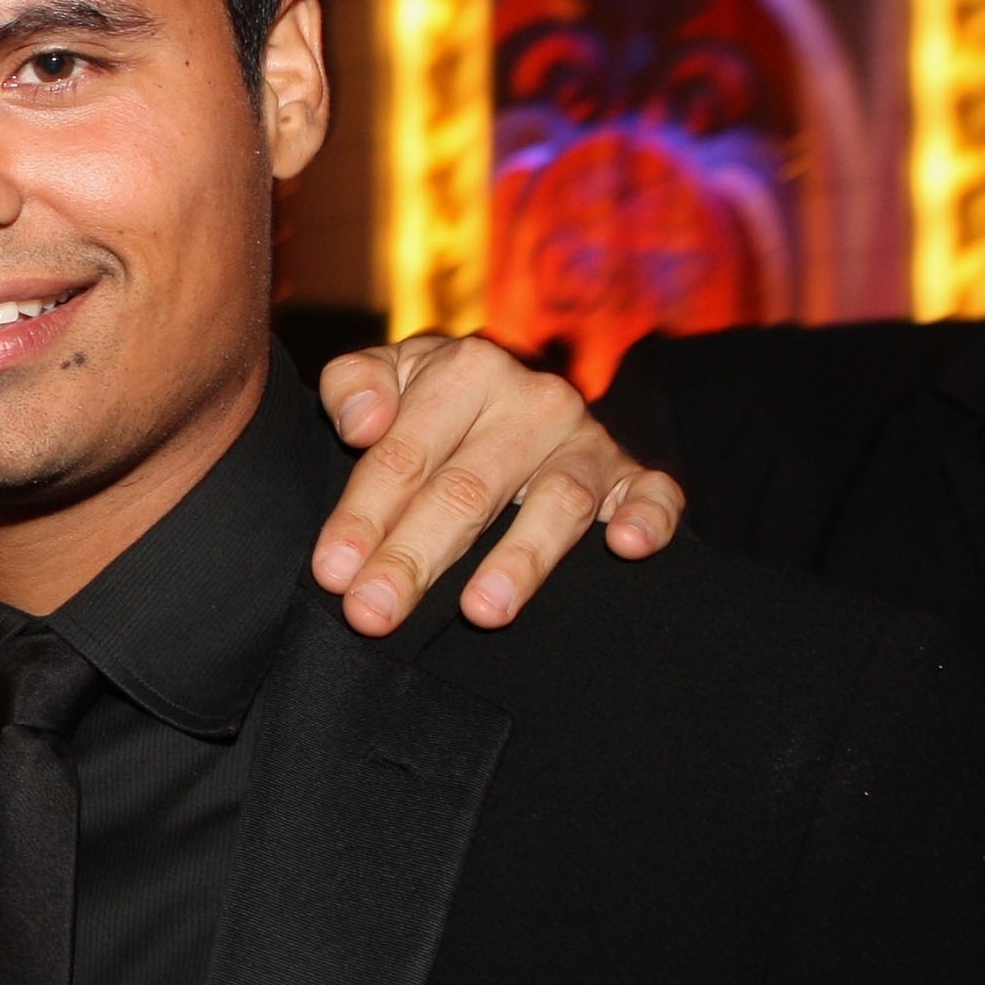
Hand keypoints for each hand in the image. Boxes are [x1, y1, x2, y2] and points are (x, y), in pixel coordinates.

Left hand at [312, 334, 683, 634]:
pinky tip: (626, 547)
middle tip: (373, 614)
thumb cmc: (432, 399)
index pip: (402, 456)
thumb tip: (361, 422)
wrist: (509, 391)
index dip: (363, 517)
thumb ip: (354, 384)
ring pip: (555, 502)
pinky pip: (652, 493)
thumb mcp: (387, 373)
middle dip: (415, 558)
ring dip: (521, 559)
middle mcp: (532, 401)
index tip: (332, 573)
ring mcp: (587, 440)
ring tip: (482, 611)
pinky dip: (647, 517)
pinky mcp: (631, 474)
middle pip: (466, 490)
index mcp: (465, 370)